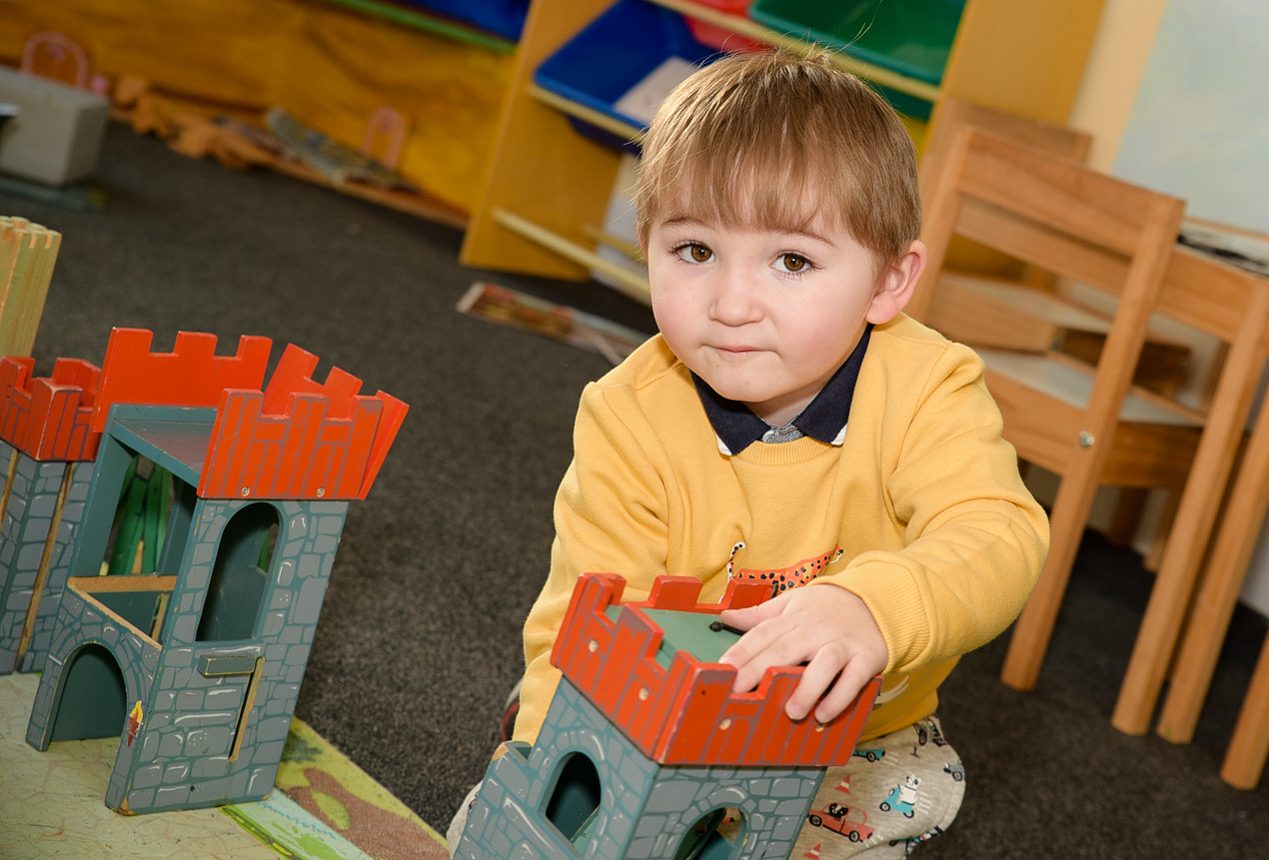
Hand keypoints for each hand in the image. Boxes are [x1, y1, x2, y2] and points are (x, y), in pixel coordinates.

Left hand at [718, 584, 886, 723]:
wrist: (876, 600)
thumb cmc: (827, 607)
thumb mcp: (793, 602)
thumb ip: (761, 615)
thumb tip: (726, 616)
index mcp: (794, 617)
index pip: (763, 633)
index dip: (743, 651)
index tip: (723, 668)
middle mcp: (816, 630)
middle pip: (786, 649)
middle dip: (760, 669)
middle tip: (739, 691)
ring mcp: (842, 644)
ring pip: (824, 664)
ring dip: (807, 688)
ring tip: (791, 712)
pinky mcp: (866, 658)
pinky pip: (854, 680)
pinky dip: (840, 697)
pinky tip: (824, 714)